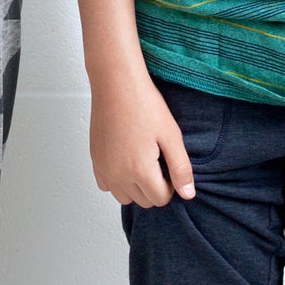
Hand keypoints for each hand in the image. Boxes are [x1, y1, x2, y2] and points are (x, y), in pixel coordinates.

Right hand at [90, 66, 196, 206]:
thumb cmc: (145, 105)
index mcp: (140, 170)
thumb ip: (181, 169)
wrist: (116, 84)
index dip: (171, 184)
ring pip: (124, 197)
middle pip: (143, 201)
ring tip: (142, 160)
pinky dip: (118, 180)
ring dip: (136, 186)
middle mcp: (118, 175)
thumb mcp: (171, 136)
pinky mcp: (95, 160)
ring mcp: (104, 168)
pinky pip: (107, 185)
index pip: (161, 199)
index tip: (169, 163)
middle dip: (154, 186)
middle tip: (157, 159)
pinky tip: (126, 160)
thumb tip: (188, 195)